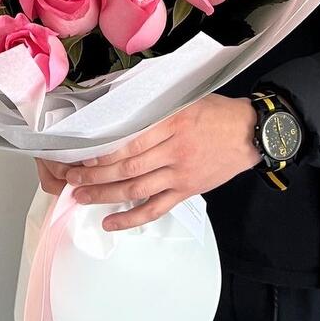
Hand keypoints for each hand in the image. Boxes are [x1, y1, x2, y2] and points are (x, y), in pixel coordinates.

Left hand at [40, 95, 260, 231]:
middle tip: (71, 177)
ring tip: (80, 196)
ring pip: (136, 188)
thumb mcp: (186, 98)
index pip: (130, 141)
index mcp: (172, 123)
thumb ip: (156, 105)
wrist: (249, 133)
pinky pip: (155, 208)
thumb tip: (121, 107)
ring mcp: (179, 174)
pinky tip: (110, 222)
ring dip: (105, 194)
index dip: (103, 151)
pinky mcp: (186, 190)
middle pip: (127, 167)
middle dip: (95, 174)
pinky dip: (131, 218)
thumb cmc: (216, 112)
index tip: (81, 153)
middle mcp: (174, 150)